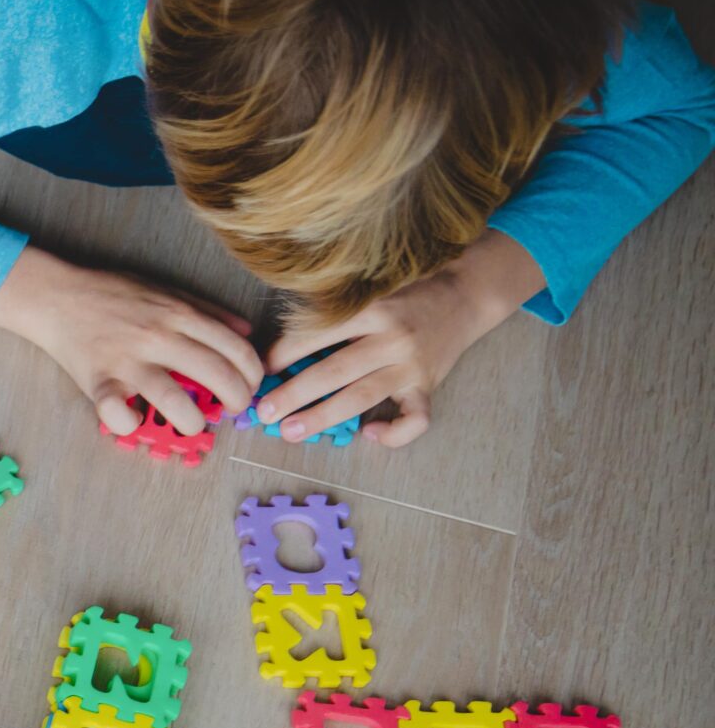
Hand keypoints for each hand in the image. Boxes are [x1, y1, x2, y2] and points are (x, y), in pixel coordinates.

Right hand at [0, 246, 263, 432]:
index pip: (235, 348)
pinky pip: (117, 413)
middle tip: (233, 410)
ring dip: (193, 421)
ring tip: (194, 424)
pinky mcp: (97, 381)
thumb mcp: (165, 289)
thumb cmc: (111, 293)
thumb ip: (207, 310)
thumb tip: (245, 332)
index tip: (250, 386)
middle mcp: (158, 336)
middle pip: (216, 374)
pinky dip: (129, 424)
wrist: (56, 296)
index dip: (253, 373)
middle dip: (237, 400)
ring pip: (174, 400)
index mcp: (178, 313)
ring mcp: (127, 360)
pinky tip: (136, 420)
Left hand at [260, 231, 542, 445]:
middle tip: (264, 413)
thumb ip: (334, 315)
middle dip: (294, 394)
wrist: (465, 295)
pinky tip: (368, 434)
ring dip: (322, 417)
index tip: (261, 371)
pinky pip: (414, 419)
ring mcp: (411, 366)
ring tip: (291, 431)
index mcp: (371, 311)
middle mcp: (391, 339)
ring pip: (362, 397)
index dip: (285, 354)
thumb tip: (284, 346)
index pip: (319, 335)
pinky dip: (393, 433)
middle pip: (334, 371)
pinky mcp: (428, 386)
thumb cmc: (405, 296)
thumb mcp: (369, 294)